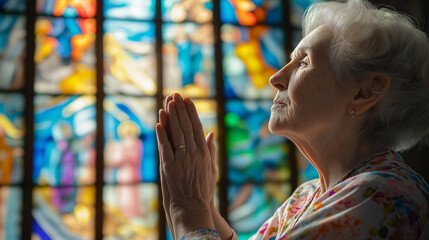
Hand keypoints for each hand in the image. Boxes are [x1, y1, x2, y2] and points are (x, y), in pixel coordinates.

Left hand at [156, 93, 216, 237]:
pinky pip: (165, 147)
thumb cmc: (202, 189)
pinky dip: (162, 134)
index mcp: (204, 152)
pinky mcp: (169, 167)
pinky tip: (159, 122)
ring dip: (171, 116)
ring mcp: (181, 159)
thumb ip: (210, 150)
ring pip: (176, 133)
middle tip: (176, 94)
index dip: (192, 112)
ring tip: (167, 102)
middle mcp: (194, 153)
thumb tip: (212, 133)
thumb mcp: (211, 168)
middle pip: (186, 126)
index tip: (188, 99)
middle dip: (180, 109)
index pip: (197, 127)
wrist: (192, 207)